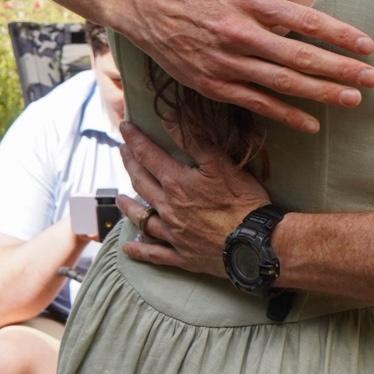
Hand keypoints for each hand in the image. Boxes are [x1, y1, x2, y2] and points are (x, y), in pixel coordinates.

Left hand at [118, 122, 271, 276]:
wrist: (254, 243)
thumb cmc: (241, 201)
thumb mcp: (220, 162)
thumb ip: (193, 140)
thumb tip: (168, 118)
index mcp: (176, 183)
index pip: (148, 155)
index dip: (135, 140)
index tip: (125, 128)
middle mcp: (168, 208)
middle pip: (141, 182)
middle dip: (130, 164)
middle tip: (122, 151)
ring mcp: (173, 234)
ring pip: (142, 218)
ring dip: (128, 207)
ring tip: (119, 198)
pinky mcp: (182, 255)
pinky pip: (155, 253)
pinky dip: (140, 250)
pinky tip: (128, 247)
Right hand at [124, 0, 373, 133]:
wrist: (147, 10)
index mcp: (249, 2)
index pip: (305, 21)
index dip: (339, 34)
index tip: (367, 45)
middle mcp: (241, 35)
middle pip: (300, 57)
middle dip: (340, 70)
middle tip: (373, 79)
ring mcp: (228, 63)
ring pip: (284, 84)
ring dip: (322, 94)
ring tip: (353, 100)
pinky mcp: (215, 85)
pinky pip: (257, 103)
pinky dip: (286, 115)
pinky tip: (312, 123)